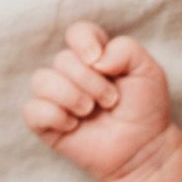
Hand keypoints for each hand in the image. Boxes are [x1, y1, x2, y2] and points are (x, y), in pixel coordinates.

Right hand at [21, 21, 176, 181]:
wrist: (143, 149)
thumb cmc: (145, 110)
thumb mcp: (149, 70)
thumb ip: (126, 49)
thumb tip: (94, 59)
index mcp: (94, 56)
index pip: (76, 32)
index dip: (83, 41)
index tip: (98, 60)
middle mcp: (71, 74)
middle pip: (62, 59)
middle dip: (90, 82)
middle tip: (110, 100)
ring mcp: (56, 98)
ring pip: (41, 80)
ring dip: (71, 96)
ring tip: (90, 112)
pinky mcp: (46, 124)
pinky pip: (32, 110)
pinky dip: (54, 116)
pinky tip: (73, 126)